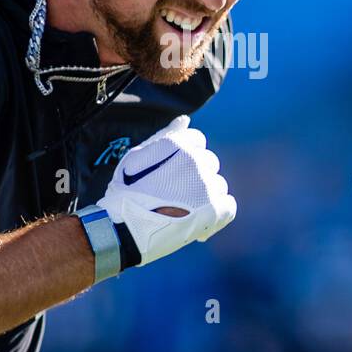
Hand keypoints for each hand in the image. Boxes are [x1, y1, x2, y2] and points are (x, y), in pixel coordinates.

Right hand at [96, 115, 236, 266]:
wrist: (123, 230)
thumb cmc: (126, 193)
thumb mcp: (136, 158)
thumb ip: (164, 137)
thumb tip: (185, 120)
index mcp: (179, 145)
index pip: (197, 140)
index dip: (185, 157)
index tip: (173, 173)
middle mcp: (196, 161)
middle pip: (208, 162)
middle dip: (194, 177)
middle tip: (174, 194)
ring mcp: (207, 186)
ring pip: (217, 185)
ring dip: (204, 196)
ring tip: (182, 211)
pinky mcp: (214, 211)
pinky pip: (228, 206)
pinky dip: (216, 214)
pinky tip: (198, 220)